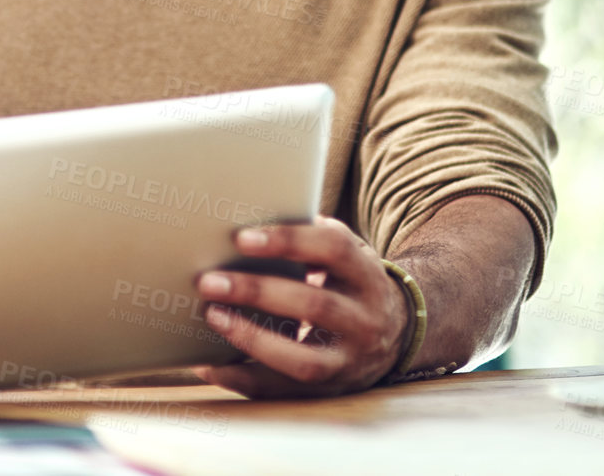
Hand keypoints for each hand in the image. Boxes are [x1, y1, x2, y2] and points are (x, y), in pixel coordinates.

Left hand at [192, 217, 411, 397]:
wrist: (396, 332)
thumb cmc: (347, 280)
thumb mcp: (344, 253)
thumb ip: (310, 235)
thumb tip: (249, 212)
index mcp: (365, 274)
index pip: (333, 249)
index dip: (290, 240)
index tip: (241, 238)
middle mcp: (364, 320)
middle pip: (314, 306)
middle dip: (257, 292)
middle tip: (209, 282)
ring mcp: (350, 360)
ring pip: (304, 360)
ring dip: (251, 339)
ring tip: (212, 317)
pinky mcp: (330, 388)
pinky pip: (283, 391)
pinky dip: (242, 379)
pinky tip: (207, 365)